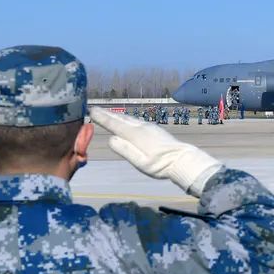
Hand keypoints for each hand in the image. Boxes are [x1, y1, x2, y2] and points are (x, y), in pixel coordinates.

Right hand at [90, 107, 222, 195]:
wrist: (182, 160)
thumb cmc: (160, 165)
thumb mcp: (140, 162)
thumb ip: (125, 150)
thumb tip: (111, 139)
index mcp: (135, 135)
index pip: (115, 124)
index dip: (102, 118)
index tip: (91, 110)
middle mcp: (141, 127)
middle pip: (121, 119)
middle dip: (107, 114)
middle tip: (94, 108)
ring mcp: (149, 127)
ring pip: (129, 119)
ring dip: (117, 115)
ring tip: (107, 112)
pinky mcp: (155, 129)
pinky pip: (136, 121)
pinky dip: (126, 118)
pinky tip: (126, 120)